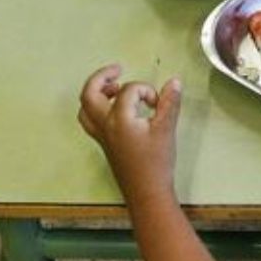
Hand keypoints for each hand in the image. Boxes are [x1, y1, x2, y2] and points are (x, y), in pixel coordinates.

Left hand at [78, 64, 182, 206]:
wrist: (146, 191)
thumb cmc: (156, 163)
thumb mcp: (166, 129)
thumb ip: (169, 102)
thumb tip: (174, 82)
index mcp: (118, 119)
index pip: (128, 91)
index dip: (145, 90)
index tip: (157, 102)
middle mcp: (104, 125)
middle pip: (90, 93)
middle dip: (102, 77)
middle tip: (117, 69)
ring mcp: (101, 135)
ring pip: (86, 107)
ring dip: (97, 93)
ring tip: (113, 87)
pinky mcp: (104, 143)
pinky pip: (91, 120)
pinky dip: (97, 108)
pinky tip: (114, 110)